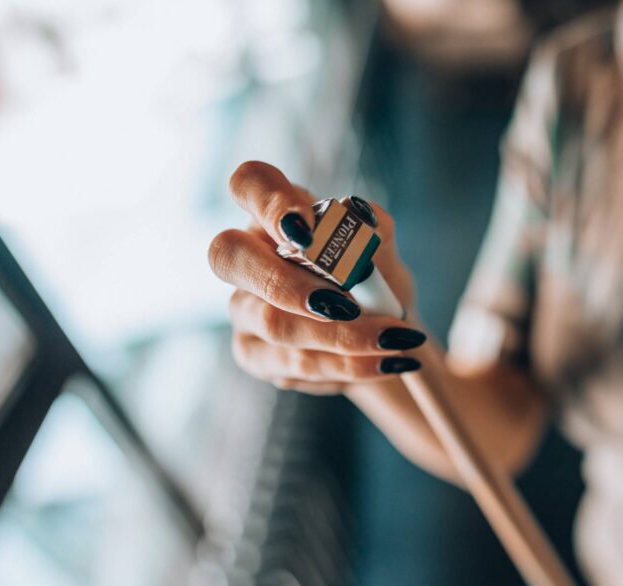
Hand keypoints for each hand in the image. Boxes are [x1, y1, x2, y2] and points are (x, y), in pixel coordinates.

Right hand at [208, 161, 422, 394]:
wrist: (386, 339)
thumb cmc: (376, 282)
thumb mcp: (384, 254)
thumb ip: (373, 232)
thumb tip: (361, 217)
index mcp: (277, 214)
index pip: (249, 183)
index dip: (269, 203)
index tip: (307, 232)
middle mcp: (247, 256)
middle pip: (229, 256)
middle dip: (290, 284)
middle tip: (347, 305)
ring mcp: (243, 307)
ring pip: (272, 322)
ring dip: (340, 336)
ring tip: (393, 341)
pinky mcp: (253, 352)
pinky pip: (290, 365)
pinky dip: (344, 365)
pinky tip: (381, 364)